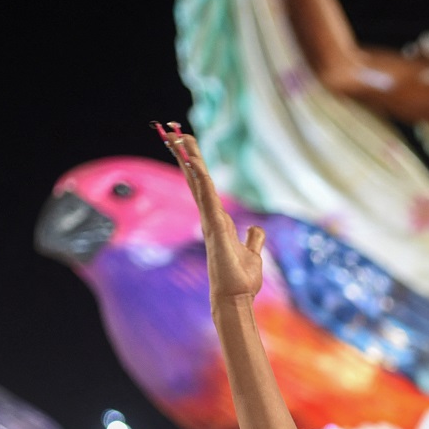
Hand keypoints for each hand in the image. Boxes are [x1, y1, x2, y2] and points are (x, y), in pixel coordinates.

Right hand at [157, 123, 264, 302]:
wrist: (236, 299)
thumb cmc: (241, 280)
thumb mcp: (252, 254)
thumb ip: (253, 239)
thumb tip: (256, 230)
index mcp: (217, 221)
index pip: (203, 186)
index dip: (194, 166)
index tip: (185, 145)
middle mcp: (210, 218)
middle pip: (195, 179)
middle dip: (184, 154)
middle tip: (172, 130)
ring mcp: (210, 221)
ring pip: (197, 182)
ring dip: (187, 158)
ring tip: (176, 135)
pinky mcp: (214, 227)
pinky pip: (206, 196)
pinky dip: (199, 178)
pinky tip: (192, 161)